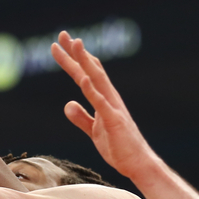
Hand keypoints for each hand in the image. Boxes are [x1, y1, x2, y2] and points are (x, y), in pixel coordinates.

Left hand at [52, 31, 156, 179]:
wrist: (138, 164)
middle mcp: (110, 98)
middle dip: (76, 52)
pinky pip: (101, 103)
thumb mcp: (94, 131)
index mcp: (104, 99)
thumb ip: (81, 117)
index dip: (73, 59)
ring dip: (85, 61)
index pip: (86, 74)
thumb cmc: (119, 147)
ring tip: (75, 44)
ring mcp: (113, 108)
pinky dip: (92, 89)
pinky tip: (83, 78)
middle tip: (63, 34)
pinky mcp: (114, 121)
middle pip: (91, 70)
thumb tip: (67, 104)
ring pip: (97, 79)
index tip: (60, 45)